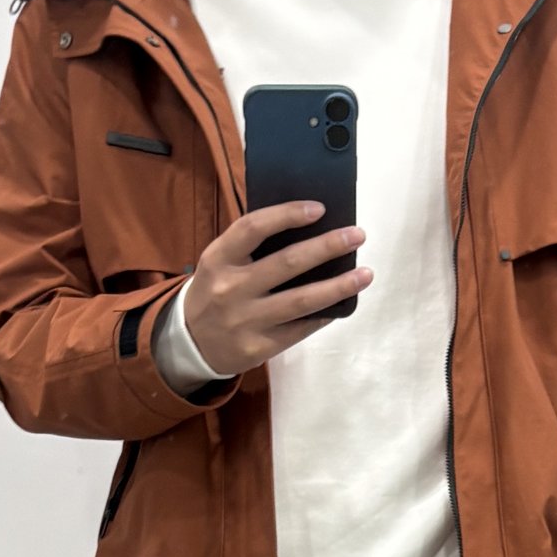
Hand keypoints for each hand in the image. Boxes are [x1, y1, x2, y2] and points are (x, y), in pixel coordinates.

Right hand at [181, 201, 369, 374]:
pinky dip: (324, 314)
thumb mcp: (219, 262)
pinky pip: (300, 328)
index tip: (319, 209)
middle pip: (287, 263)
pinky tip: (343, 304)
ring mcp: (246, 320)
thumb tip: (307, 225)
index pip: (254, 227)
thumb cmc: (215, 291)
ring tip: (365, 274)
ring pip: (302, 300)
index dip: (287, 214)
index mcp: (219, 259)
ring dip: (339, 286)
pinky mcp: (259, 347)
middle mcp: (231, 288)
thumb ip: (251, 245)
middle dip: (327, 247)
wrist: (190, 343)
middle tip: (357, 235)